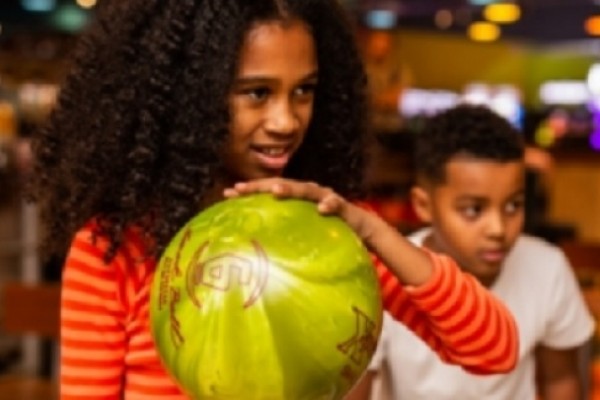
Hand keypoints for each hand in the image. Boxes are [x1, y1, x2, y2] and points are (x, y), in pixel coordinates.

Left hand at [223, 178, 377, 241]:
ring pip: (306, 190)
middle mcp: (309, 193)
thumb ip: (284, 233)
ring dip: (291, 189)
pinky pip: (337, 204)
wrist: (363, 229)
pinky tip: (322, 209)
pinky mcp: (344, 207)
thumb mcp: (302, 231)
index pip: (269, 191)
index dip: (250, 190)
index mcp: (297, 198)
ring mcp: (326, 197)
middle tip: (241, 188)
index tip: (228, 193)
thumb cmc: (327, 232)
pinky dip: (329, 204)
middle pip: (282, 185)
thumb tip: (258, 249)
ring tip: (275, 191)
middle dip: (261, 185)